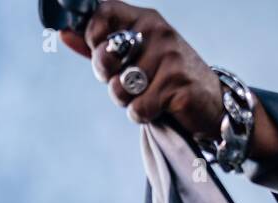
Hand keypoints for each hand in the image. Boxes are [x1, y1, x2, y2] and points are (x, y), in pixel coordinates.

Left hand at [60, 2, 223, 136]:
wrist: (213, 103)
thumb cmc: (168, 79)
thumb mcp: (136, 56)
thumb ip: (100, 46)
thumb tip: (63, 34)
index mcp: (146, 19)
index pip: (102, 13)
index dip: (92, 37)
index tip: (101, 52)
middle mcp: (158, 32)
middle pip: (106, 54)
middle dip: (108, 76)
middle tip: (126, 82)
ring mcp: (170, 58)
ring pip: (120, 87)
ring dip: (127, 101)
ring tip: (146, 97)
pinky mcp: (178, 85)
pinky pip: (140, 107)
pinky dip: (143, 115)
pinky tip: (158, 110)